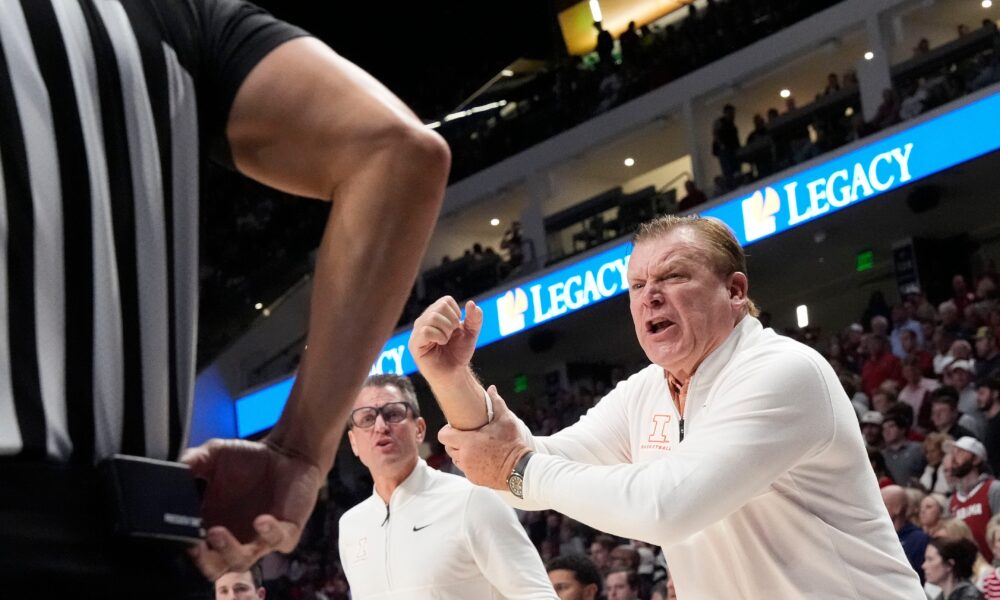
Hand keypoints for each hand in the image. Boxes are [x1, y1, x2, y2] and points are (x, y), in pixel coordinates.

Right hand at [180, 438, 323, 579]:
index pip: (195, 547)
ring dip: (228, 551)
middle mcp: (234, 538)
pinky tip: (261, 521)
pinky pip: (278, 541)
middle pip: (214, 567)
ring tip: (216, 533)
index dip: (186, 544)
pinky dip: (268, 533)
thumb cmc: (249, 459)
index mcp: (211, 526)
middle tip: (194, 546)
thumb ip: (192, 462)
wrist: (286, 451)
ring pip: (242, 561)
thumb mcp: (213, 455)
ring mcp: (260, 539)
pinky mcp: (286, 532)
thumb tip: (171, 470)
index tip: (176, 532)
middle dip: (203, 561)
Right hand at [409, 296, 482, 382]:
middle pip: (440, 308)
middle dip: (452, 323)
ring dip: (446, 331)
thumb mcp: (471, 333)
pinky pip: (425, 331)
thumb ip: (474, 318)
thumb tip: (472, 304)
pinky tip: (439, 344)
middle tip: (450, 336)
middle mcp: (424, 320)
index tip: (456, 328)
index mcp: (435, 314)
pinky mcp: (414, 344)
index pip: (446, 301)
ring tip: (445, 341)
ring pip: (433, 318)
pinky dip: (438, 337)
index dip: (456, 313)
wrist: (454, 373)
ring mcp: (417, 332)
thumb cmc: (459, 353)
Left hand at [438, 386, 528, 489]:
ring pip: (456, 459)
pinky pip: (465, 469)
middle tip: (468, 436)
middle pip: (448, 447)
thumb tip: (492, 388)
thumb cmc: (512, 442)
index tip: (456, 428)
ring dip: (461, 453)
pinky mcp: (473, 478)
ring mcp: (468, 469)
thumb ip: (496, 403)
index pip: (443, 436)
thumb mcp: (505, 420)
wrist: (519, 469)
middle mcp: (464, 457)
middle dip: (455, 441)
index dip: (447, 430)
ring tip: (475, 447)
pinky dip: (470, 464)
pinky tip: (482, 458)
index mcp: (467, 442)